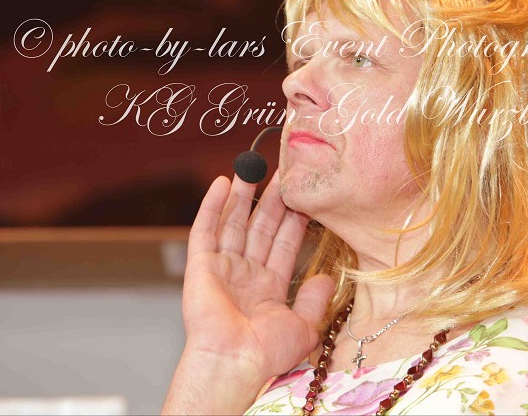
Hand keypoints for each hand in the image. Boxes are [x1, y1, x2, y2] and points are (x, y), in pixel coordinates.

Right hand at [181, 169, 334, 380]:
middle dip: (272, 200)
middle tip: (282, 172)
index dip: (293, 219)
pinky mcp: (201, 265)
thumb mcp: (305, 325)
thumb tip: (326, 278)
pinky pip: (206, 229)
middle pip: (261, 227)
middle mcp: (245, 274)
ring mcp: (222, 268)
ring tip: (252, 166)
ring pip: (234, 222)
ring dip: (242, 194)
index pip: (284, 244)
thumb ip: (315, 299)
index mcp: (268, 288)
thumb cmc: (266, 353)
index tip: (303, 195)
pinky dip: (212, 205)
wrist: (234, 361)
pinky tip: (222, 183)